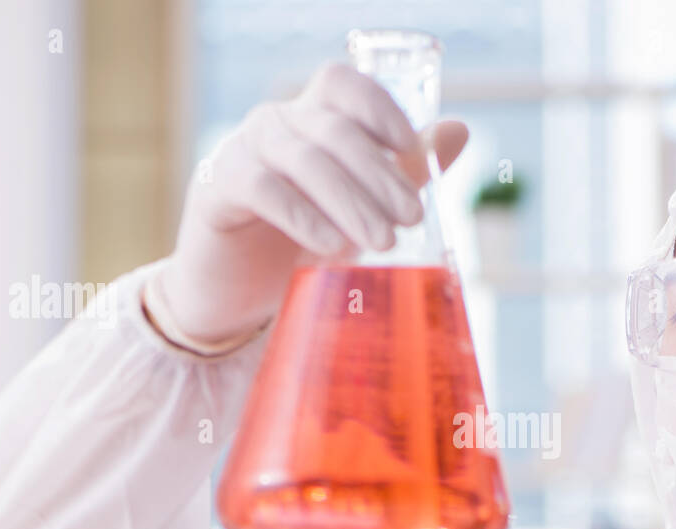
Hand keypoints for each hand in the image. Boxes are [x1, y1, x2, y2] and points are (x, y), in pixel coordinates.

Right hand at [147, 62, 468, 351]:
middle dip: (380, 174)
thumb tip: (459, 130)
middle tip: (412, 218)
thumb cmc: (300, 243)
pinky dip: (303, 216)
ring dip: (351, 201)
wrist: (233, 294)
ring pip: (304, 159)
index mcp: (310, 119)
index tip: (410, 147)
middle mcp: (276, 125)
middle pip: (333, 129)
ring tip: (384, 241)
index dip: (378, 107)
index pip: (342, 86)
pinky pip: (262, 190)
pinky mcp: (217, 190)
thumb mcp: (359, 208)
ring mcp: (242, 152)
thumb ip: (404, 172)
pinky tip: (332, 245)